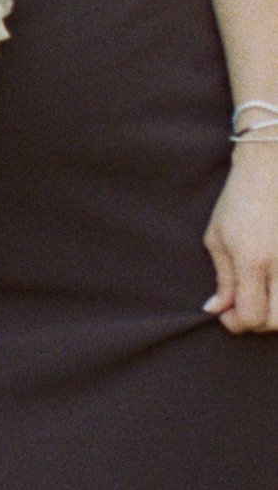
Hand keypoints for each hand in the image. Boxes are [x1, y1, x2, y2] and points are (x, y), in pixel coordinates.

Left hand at [205, 141, 277, 330]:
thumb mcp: (219, 237)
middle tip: (246, 306)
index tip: (226, 311)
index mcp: (254, 260)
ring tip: (262, 292)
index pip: (251, 316)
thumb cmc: (240, 199)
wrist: (271, 166)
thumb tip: (217, 309)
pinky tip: (275, 281)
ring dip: (277, 310)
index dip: (235, 323)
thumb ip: (223, 278)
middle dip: (260, 322)